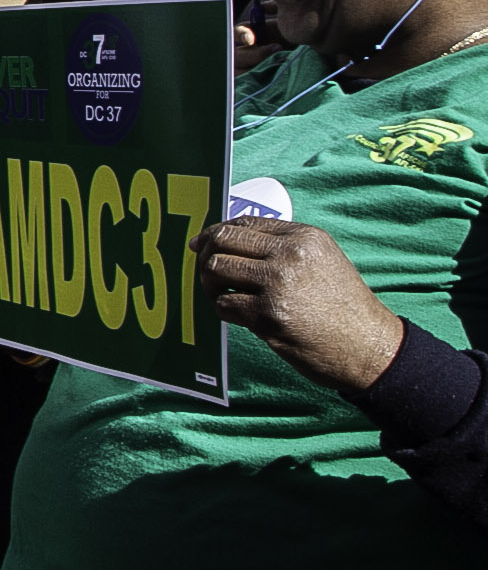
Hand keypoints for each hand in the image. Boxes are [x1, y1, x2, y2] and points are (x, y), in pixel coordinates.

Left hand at [194, 218, 403, 390]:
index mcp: (303, 237)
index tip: (201, 244)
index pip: (243, 223)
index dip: (215, 233)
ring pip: (215, 270)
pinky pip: (223, 304)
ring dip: (210, 284)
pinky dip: (224, 309)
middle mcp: (289, 255)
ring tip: (224, 294)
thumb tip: (228, 241)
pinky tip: (239, 315)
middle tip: (208, 273)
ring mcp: (277, 284)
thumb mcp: (322, 261)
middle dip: (205, 256)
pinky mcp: (267, 316)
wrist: (369, 346)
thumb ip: (282, 248)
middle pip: (221, 241)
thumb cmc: (344, 307)